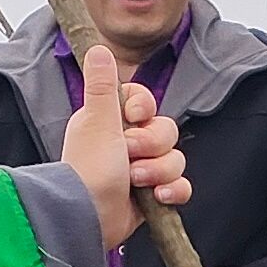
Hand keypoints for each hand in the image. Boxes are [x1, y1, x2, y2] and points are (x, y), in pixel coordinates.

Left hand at [56, 71, 187, 259]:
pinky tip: (159, 197)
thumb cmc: (88, 169)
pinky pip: (180, 186)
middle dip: (153, 144)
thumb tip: (97, 48)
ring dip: (159, 170)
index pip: (145, 102)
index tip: (133, 116)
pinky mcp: (152, 196)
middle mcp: (126, 144)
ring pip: (175, 158)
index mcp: (111, 123)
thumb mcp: (97, 121)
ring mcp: (141, 171)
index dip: (145, 108)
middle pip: (165, 130)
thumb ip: (101, 85)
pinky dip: (174, 191)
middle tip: (129, 156)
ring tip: (137, 181)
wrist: (87, 218)